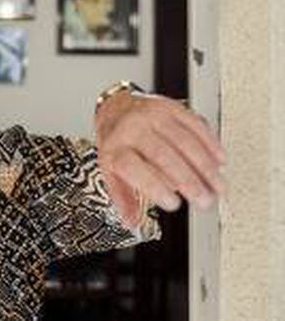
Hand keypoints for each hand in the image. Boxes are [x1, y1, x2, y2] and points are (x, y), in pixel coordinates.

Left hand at [94, 90, 225, 227]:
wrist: (115, 108)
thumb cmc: (116, 144)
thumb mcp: (110, 170)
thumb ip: (123, 196)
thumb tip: (133, 223)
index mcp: (115, 148)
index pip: (133, 167)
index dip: (155, 186)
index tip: (174, 204)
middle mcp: (132, 129)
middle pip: (163, 155)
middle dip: (188, 180)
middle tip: (205, 200)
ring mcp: (152, 115)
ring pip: (183, 140)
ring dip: (205, 166)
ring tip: (218, 186)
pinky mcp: (170, 106)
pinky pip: (193, 123)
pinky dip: (210, 143)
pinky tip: (220, 160)